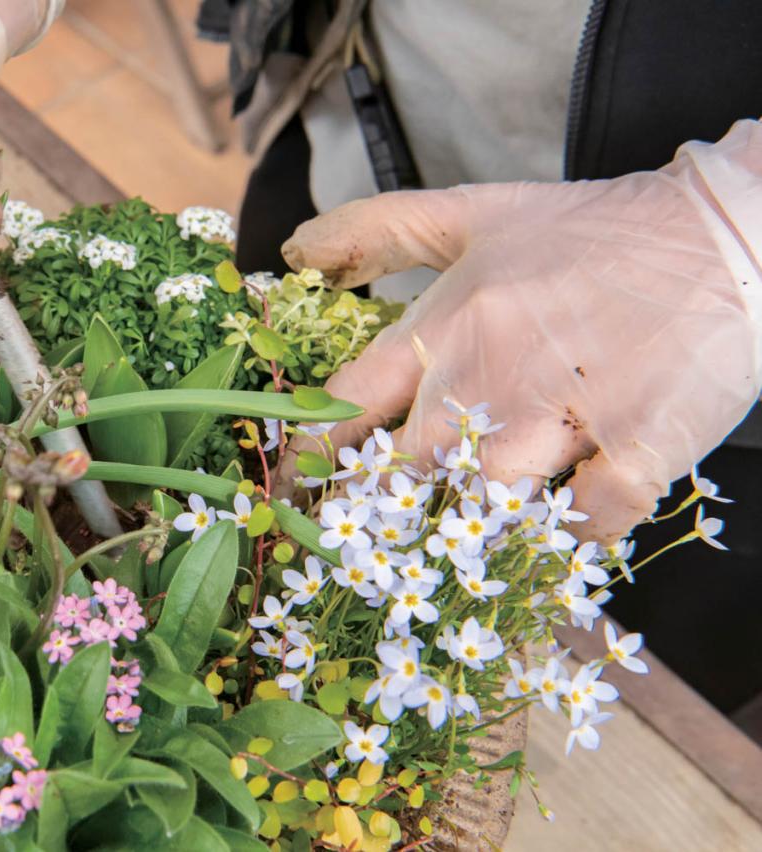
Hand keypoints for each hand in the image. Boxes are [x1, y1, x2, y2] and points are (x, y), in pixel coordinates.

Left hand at [279, 122, 761, 542]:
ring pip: (484, 503)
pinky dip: (571, 536)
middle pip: (404, 470)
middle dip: (385, 504)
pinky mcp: (639, 450)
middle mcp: (492, 374)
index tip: (299, 482)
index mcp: (447, 325)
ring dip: (474, 525)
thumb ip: (380, 229)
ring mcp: (566, 416)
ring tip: (470, 531)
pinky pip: (584, 526)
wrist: (728, 233)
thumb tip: (295, 254)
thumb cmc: (595, 229)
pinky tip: (565, 526)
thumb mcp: (476, 212)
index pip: (347, 404)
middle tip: (381, 526)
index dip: (312, 452)